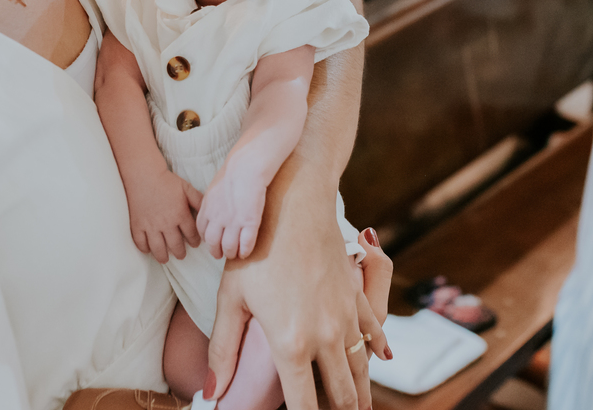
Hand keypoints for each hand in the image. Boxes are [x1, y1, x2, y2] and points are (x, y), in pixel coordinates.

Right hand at [124, 168, 202, 263]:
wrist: (143, 175)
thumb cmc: (166, 180)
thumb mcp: (186, 188)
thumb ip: (198, 200)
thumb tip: (209, 210)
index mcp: (180, 215)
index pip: (191, 235)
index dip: (195, 241)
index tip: (194, 244)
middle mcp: (166, 224)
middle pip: (176, 246)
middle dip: (180, 253)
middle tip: (181, 255)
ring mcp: (151, 226)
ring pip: (158, 249)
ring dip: (163, 256)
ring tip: (165, 258)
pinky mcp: (137, 225)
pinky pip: (141, 243)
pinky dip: (145, 249)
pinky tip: (148, 249)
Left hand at [198, 156, 268, 259]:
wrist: (246, 167)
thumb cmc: (232, 173)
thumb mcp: (213, 188)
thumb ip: (211, 202)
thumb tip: (214, 209)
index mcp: (207, 208)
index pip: (202, 231)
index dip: (207, 239)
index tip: (212, 241)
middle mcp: (218, 218)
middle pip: (213, 243)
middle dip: (216, 251)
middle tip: (221, 254)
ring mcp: (234, 221)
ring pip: (229, 246)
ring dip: (231, 253)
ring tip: (235, 255)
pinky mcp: (250, 222)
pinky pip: (246, 243)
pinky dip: (245, 251)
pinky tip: (246, 252)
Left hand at [206, 182, 389, 409]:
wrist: (294, 202)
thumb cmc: (255, 248)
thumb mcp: (231, 299)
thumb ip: (222, 351)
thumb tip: (210, 393)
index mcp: (290, 343)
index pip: (302, 403)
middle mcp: (324, 336)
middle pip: (341, 395)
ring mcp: (345, 316)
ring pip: (361, 370)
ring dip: (362, 395)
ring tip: (359, 409)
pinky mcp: (356, 295)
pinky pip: (374, 332)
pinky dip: (377, 351)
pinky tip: (382, 359)